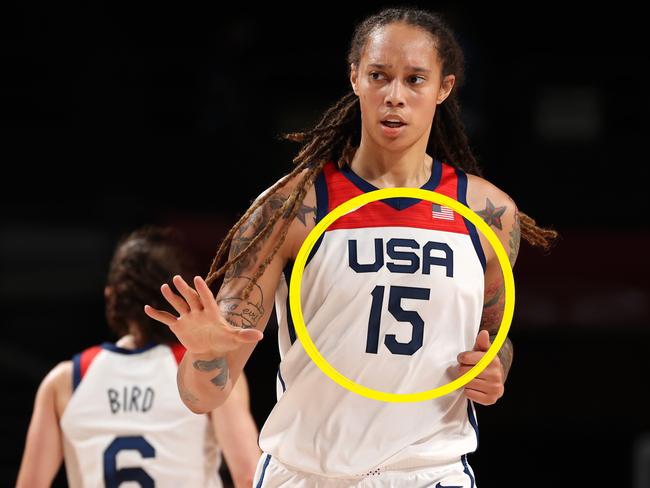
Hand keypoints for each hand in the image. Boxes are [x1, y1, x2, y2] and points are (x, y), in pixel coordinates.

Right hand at [144, 275, 262, 355]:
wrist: (210, 350)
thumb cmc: (224, 342)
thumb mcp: (235, 338)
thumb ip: (245, 335)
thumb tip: (260, 336)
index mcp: (211, 311)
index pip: (207, 298)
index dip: (202, 289)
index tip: (198, 278)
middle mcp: (198, 311)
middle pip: (190, 298)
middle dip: (184, 289)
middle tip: (177, 278)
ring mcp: (187, 317)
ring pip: (178, 304)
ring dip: (170, 297)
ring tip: (164, 287)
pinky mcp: (178, 325)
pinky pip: (166, 318)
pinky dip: (157, 314)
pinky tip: (146, 308)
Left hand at [457, 329, 504, 404]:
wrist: (494, 381)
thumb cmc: (484, 363)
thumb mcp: (482, 351)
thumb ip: (481, 342)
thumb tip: (484, 332)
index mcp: (493, 360)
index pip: (465, 358)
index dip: (462, 358)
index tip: (464, 358)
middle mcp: (496, 374)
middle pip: (463, 371)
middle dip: (462, 370)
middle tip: (467, 370)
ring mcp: (494, 388)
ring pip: (466, 383)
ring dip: (465, 381)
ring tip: (471, 378)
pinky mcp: (490, 399)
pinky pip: (469, 394)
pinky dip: (468, 391)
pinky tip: (474, 387)